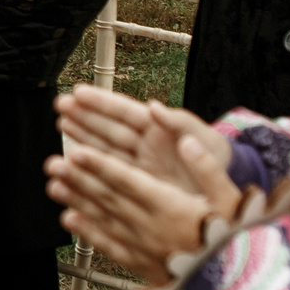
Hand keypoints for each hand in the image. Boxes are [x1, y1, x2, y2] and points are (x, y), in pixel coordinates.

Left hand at [43, 142, 236, 284]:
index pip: (130, 182)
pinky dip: (88, 233)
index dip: (102, 166)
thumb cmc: (238, 240)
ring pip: (104, 220)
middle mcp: (153, 229)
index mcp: (174, 209)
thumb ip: (208, 169)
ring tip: (54, 184)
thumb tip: (187, 140)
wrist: (238, 288)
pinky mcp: (143, 266)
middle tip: (53, 163)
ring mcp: (145, 249)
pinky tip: (69, 219)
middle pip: (109, 199)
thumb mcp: (233, 200)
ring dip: (77, 201)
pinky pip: (110, 247)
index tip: (78, 152)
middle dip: (79, 179)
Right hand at [53, 86, 233, 201]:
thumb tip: (156, 106)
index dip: (101, 103)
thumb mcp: (207, 142)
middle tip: (59, 105)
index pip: (125, 112)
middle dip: (84, 116)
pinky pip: (109, 174)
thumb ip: (181, 124)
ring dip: (83, 137)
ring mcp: (139, 165)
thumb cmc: (220, 163)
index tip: (78, 92)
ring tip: (60, 126)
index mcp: (160, 130)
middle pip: (109, 127)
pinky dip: (91, 169)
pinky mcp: (137, 185)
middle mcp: (145, 145)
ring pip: (105, 148)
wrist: (230, 197)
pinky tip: (74, 164)